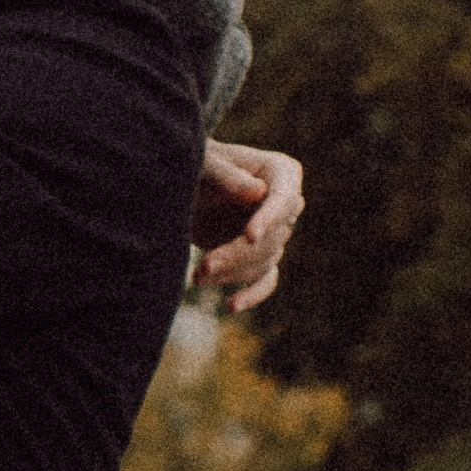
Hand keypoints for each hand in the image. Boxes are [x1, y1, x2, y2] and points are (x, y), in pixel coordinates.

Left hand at [192, 140, 303, 313]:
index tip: (249, 236)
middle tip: (204, 266)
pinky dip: (252, 294)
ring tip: (196, 276)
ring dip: (229, 272)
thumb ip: (228, 177)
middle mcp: (285, 204)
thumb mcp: (206, 164)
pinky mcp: (259, 256)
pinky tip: (232, 306)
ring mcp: (274, 233)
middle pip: (272, 239)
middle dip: (236, 254)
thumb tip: (257, 192)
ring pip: (262, 262)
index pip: (284, 200)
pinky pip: (265, 280)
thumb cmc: (197, 166)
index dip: (269, 219)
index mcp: (282, 173)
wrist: (184, 188)